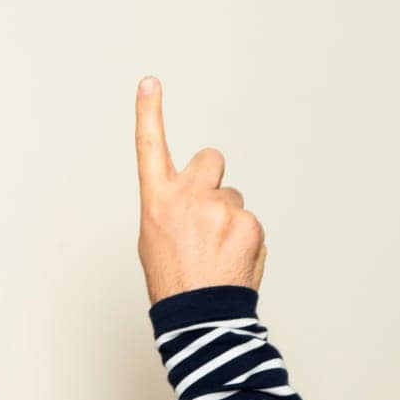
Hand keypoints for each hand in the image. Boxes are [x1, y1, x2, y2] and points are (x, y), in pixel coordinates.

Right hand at [133, 76, 265, 304]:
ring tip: (216, 252)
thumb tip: (197, 197)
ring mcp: (221, 208)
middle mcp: (187, 197)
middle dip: (212, 178)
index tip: (150, 83)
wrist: (199, 316)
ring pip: (233, 198)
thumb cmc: (172, 280)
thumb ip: (173, 206)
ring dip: (228, 218)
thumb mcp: (154, 237)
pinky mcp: (249, 223)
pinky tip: (230, 261)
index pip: (150, 147)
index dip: (149, 113)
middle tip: (206, 214)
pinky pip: (249, 221)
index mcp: (157, 201)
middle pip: (210, 159)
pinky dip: (244, 240)